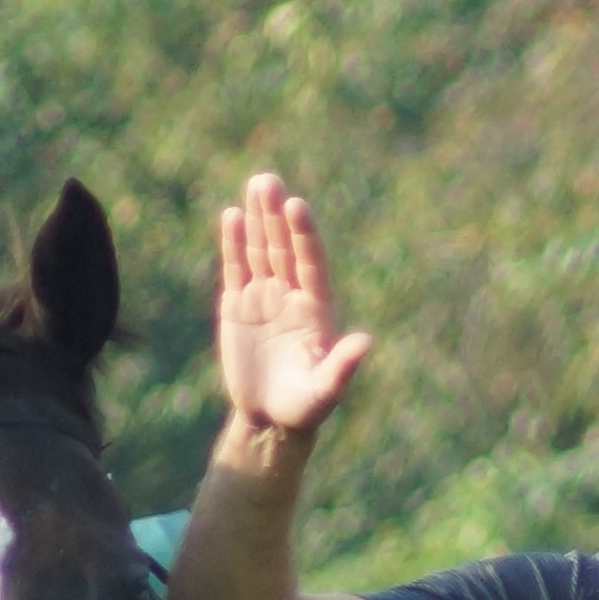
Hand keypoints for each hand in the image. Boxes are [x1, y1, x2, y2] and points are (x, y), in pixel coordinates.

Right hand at [216, 170, 375, 444]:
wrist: (270, 418)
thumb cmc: (305, 406)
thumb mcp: (325, 390)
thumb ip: (343, 366)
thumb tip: (366, 341)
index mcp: (317, 307)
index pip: (310, 262)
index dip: (304, 235)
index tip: (296, 207)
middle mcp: (292, 294)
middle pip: (284, 247)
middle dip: (276, 215)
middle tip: (267, 181)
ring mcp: (264, 296)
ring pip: (261, 250)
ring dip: (258, 218)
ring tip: (256, 184)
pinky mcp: (238, 306)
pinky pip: (236, 268)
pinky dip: (234, 243)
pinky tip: (232, 216)